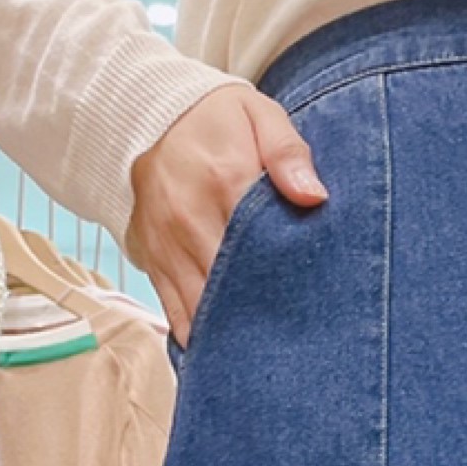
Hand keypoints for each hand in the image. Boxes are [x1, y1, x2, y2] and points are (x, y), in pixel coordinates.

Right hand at [129, 81, 327, 343]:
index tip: (316, 300)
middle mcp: (190, 220)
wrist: (150, 116)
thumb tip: (314, 197)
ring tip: (267, 349)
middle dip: (266, 313)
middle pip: (234, 286)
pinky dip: (202, 336)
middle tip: (299, 333)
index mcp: (224, 181)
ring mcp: (168, 246)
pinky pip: (177, 315)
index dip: (291, 277)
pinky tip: (229, 349)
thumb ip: (288, 153)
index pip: (263, 244)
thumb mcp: (259, 117)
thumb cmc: (217, 121)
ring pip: (204, 310)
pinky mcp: (153, 263)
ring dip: (234, 331)